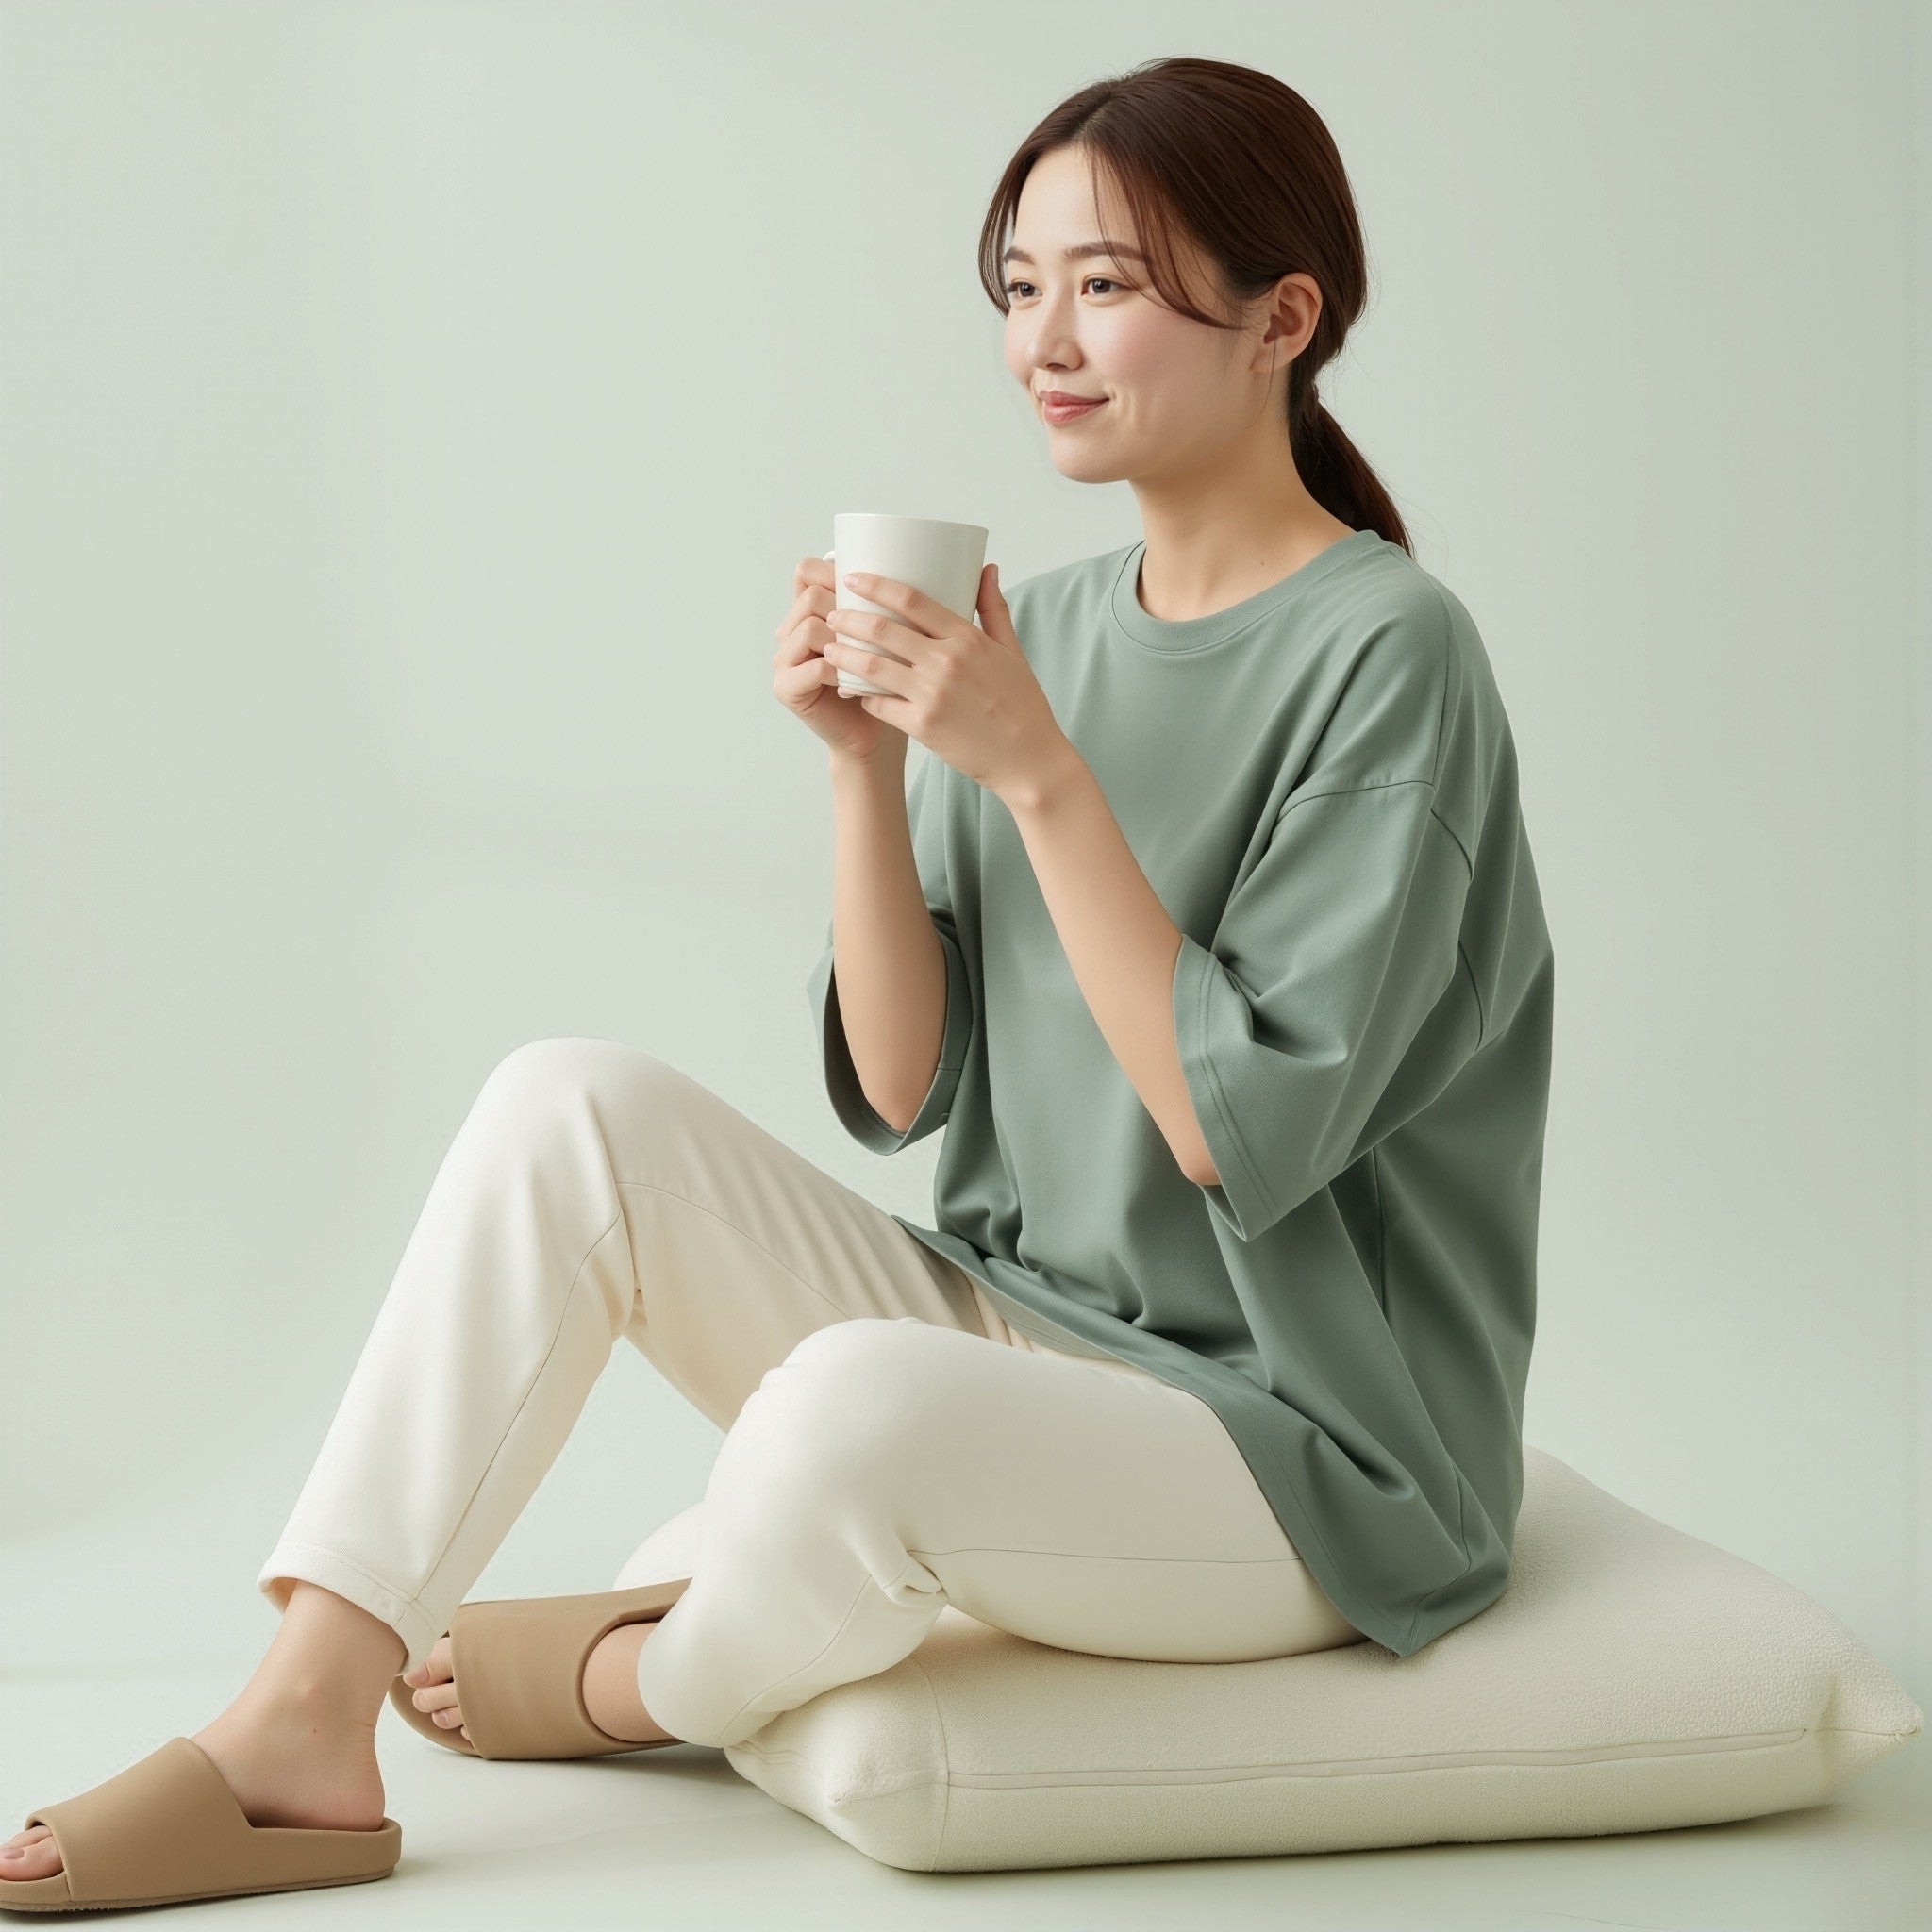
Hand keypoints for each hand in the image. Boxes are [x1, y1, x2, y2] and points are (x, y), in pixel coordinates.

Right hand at [771, 553, 905, 766]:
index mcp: (809, 611)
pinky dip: (840, 671)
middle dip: (846, 609)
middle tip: (879, 630)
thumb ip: (890, 603)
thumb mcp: (890, 636)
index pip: (807, 571)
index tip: (868, 586)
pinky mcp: (785, 688)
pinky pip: (812, 667)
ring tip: (870, 656)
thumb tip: (926, 560)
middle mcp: (790, 630)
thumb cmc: (888, 683)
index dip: (833, 571)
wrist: (876, 733)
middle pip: (810, 595)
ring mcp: (784, 659)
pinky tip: (858, 681)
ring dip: (845, 639)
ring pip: (810, 627)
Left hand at [820, 564, 1070, 801]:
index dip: (875, 585)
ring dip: (843, 653)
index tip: (852, 577)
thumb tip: (986, 568)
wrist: (1028, 760)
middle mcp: (946, 662)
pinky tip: (847, 686)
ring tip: (828, 647)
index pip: (911, 599)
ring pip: (871, 666)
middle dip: (848, 618)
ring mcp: (931, 695)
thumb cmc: (1022, 705)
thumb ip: (993, 608)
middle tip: (831, 613)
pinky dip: (859, 693)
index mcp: (967, 638)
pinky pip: (878, 703)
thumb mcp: (1012, 652)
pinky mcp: (922, 725)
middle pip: (882, 629)